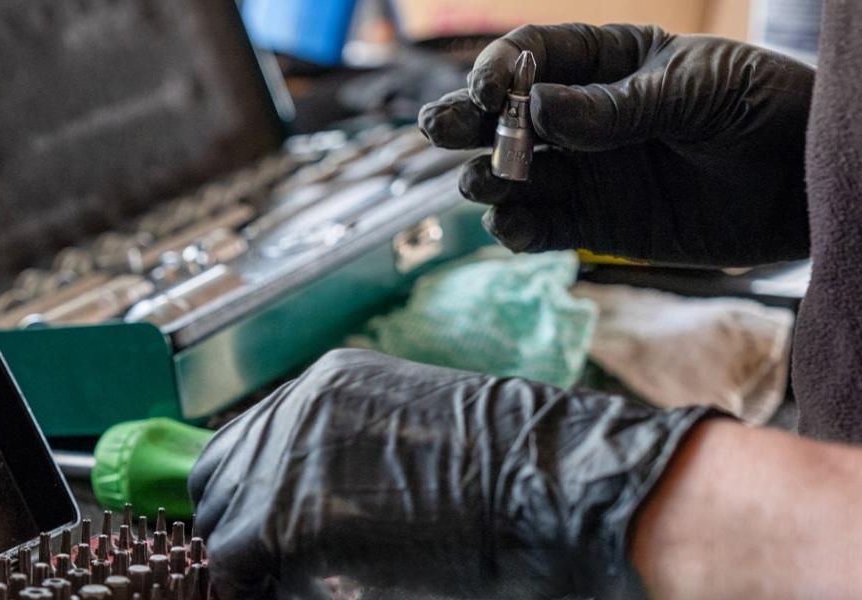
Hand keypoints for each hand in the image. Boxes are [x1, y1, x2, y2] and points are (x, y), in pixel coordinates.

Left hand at [188, 349, 714, 598]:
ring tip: (288, 580)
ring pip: (220, 520)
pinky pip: (234, 561)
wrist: (547, 486)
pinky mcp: (282, 517)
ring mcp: (282, 460)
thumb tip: (299, 504)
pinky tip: (293, 590)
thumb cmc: (506, 473)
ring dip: (247, 556)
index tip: (254, 526)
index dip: (246, 490)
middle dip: (234, 521)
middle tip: (264, 564)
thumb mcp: (410, 437)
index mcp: (325, 385)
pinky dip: (255, 583)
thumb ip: (344, 459)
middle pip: (217, 475)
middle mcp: (292, 411)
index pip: (243, 439)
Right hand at [417, 24, 812, 266]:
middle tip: (441, 129)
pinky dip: (515, 230)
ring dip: (488, 179)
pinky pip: (539, 228)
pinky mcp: (594, 225)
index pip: (532, 54)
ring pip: (512, 175)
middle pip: (504, 115)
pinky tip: (511, 226)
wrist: (807, 184)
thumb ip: (618, 107)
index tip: (488, 89)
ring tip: (485, 184)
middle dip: (468, 121)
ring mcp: (585, 172)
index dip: (499, 68)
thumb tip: (540, 110)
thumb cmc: (764, 110)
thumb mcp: (696, 91)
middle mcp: (582, 116)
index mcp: (606, 62)